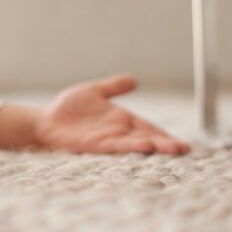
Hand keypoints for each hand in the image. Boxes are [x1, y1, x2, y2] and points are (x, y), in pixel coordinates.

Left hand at [35, 75, 189, 154]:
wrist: (45, 120)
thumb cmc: (68, 109)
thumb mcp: (95, 91)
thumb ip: (114, 87)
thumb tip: (134, 80)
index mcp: (122, 121)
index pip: (149, 129)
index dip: (165, 136)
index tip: (183, 144)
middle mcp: (119, 132)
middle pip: (148, 139)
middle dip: (167, 144)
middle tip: (186, 150)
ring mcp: (109, 139)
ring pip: (137, 145)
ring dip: (156, 147)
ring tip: (174, 150)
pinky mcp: (96, 144)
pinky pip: (117, 146)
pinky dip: (132, 146)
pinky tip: (147, 146)